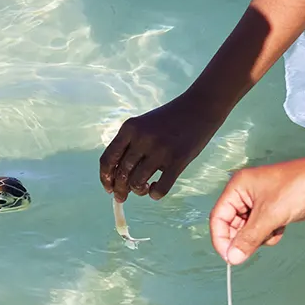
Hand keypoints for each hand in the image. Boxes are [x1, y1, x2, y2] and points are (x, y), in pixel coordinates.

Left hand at [99, 94, 225, 201]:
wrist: (199, 108)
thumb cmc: (168, 120)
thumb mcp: (143, 126)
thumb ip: (129, 146)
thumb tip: (116, 178)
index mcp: (129, 128)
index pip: (107, 159)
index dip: (105, 178)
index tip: (108, 188)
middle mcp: (142, 138)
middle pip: (121, 174)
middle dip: (120, 190)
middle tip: (122, 196)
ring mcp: (160, 150)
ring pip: (137, 183)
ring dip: (138, 191)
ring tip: (144, 188)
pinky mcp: (178, 161)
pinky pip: (160, 189)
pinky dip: (155, 194)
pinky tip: (157, 188)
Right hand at [209, 156, 304, 264]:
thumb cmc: (297, 188)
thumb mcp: (270, 215)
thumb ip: (249, 238)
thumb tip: (233, 258)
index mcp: (238, 187)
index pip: (218, 217)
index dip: (221, 238)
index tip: (229, 257)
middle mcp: (245, 194)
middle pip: (231, 225)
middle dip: (242, 238)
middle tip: (253, 248)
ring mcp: (258, 203)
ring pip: (247, 230)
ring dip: (258, 237)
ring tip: (273, 230)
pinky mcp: (271, 211)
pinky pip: (261, 230)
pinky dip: (269, 234)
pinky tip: (281, 228)